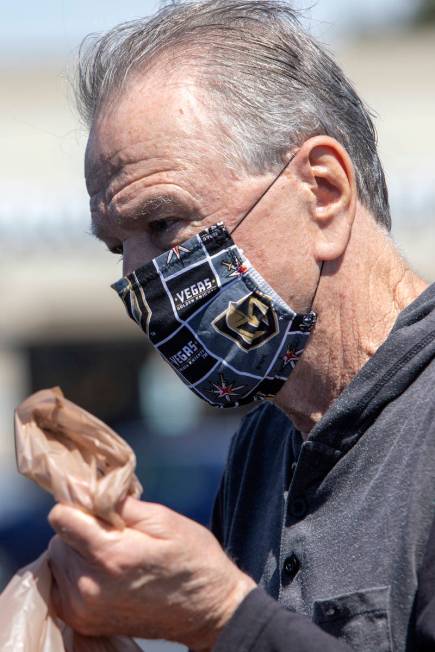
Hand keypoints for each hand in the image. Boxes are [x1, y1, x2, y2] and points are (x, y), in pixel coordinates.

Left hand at [48, 499, 255, 649]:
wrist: (208, 611)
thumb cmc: (192, 559)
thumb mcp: (164, 520)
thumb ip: (119, 504)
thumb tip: (85, 488)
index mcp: (111, 556)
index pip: (61, 518)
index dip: (80, 505)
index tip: (100, 506)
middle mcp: (90, 586)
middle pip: (58, 539)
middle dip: (81, 528)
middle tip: (115, 531)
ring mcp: (84, 609)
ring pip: (58, 561)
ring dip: (78, 551)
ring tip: (114, 552)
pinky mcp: (83, 622)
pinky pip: (60, 584)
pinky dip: (76, 573)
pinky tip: (104, 571)